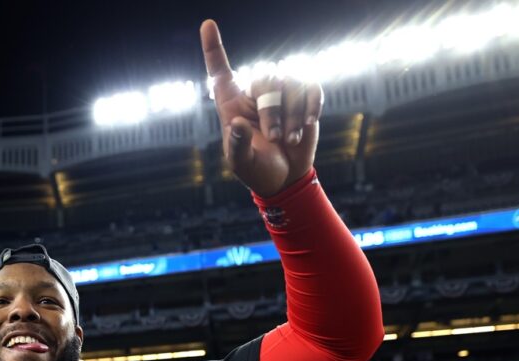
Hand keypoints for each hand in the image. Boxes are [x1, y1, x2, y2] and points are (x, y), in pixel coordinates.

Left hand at [199, 20, 322, 196]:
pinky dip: (311, 105)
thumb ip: (238, 144)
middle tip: (274, 138)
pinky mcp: (304, 97)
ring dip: (292, 114)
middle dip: (273, 111)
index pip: (220, 71)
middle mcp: (254, 93)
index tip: (207, 25)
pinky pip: (311, 86)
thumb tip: (237, 123)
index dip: (214, 48)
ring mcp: (281, 93)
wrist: (284, 178)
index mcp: (232, 104)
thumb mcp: (241, 162)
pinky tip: (307, 124)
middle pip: (265, 79)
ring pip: (291, 83)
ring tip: (290, 139)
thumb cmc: (256, 169)